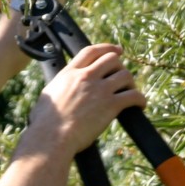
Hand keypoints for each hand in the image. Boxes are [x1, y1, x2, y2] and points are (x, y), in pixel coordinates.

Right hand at [28, 44, 144, 154]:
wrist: (52, 137)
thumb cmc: (45, 123)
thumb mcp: (48, 95)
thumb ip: (60, 86)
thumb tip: (60, 88)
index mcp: (70, 73)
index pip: (91, 51)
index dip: (106, 48)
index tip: (116, 50)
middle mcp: (86, 77)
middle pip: (112, 59)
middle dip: (120, 65)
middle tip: (123, 75)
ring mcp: (100, 89)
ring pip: (125, 75)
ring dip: (130, 82)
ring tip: (131, 91)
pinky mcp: (110, 105)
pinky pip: (133, 96)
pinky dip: (140, 99)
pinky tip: (140, 105)